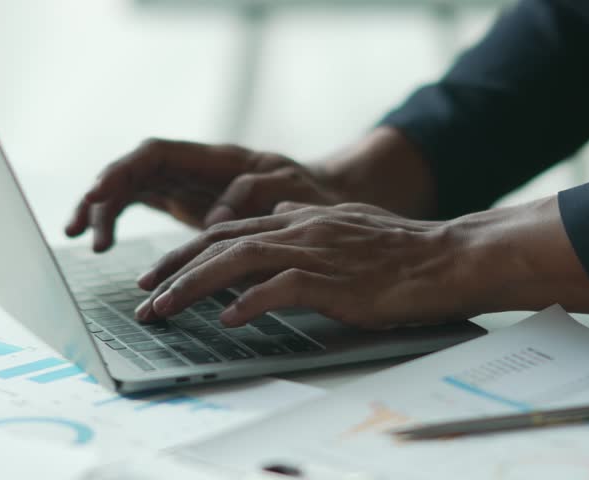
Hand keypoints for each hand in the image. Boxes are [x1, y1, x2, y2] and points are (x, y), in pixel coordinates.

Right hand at [64, 138, 345, 250]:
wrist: (318, 202)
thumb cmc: (307, 191)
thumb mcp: (290, 186)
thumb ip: (256, 193)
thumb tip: (215, 218)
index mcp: (213, 159)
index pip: (155, 154)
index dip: (124, 170)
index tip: (100, 193)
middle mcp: (191, 168)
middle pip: (132, 170)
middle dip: (101, 194)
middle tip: (80, 226)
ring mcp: (184, 184)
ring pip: (129, 188)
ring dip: (101, 210)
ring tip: (80, 237)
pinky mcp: (182, 204)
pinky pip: (138, 205)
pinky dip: (116, 221)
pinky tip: (101, 243)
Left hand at [134, 202, 466, 328]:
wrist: (448, 256)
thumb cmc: (398, 248)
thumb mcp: (344, 223)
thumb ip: (305, 218)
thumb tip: (276, 212)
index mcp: (297, 217)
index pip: (227, 230)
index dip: (186, 251)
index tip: (157, 272)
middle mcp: (298, 228)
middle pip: (219, 242)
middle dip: (173, 268)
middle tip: (141, 293)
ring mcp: (314, 252)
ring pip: (237, 261)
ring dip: (193, 285)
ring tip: (162, 308)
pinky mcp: (335, 281)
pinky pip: (281, 289)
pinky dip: (249, 302)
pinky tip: (226, 318)